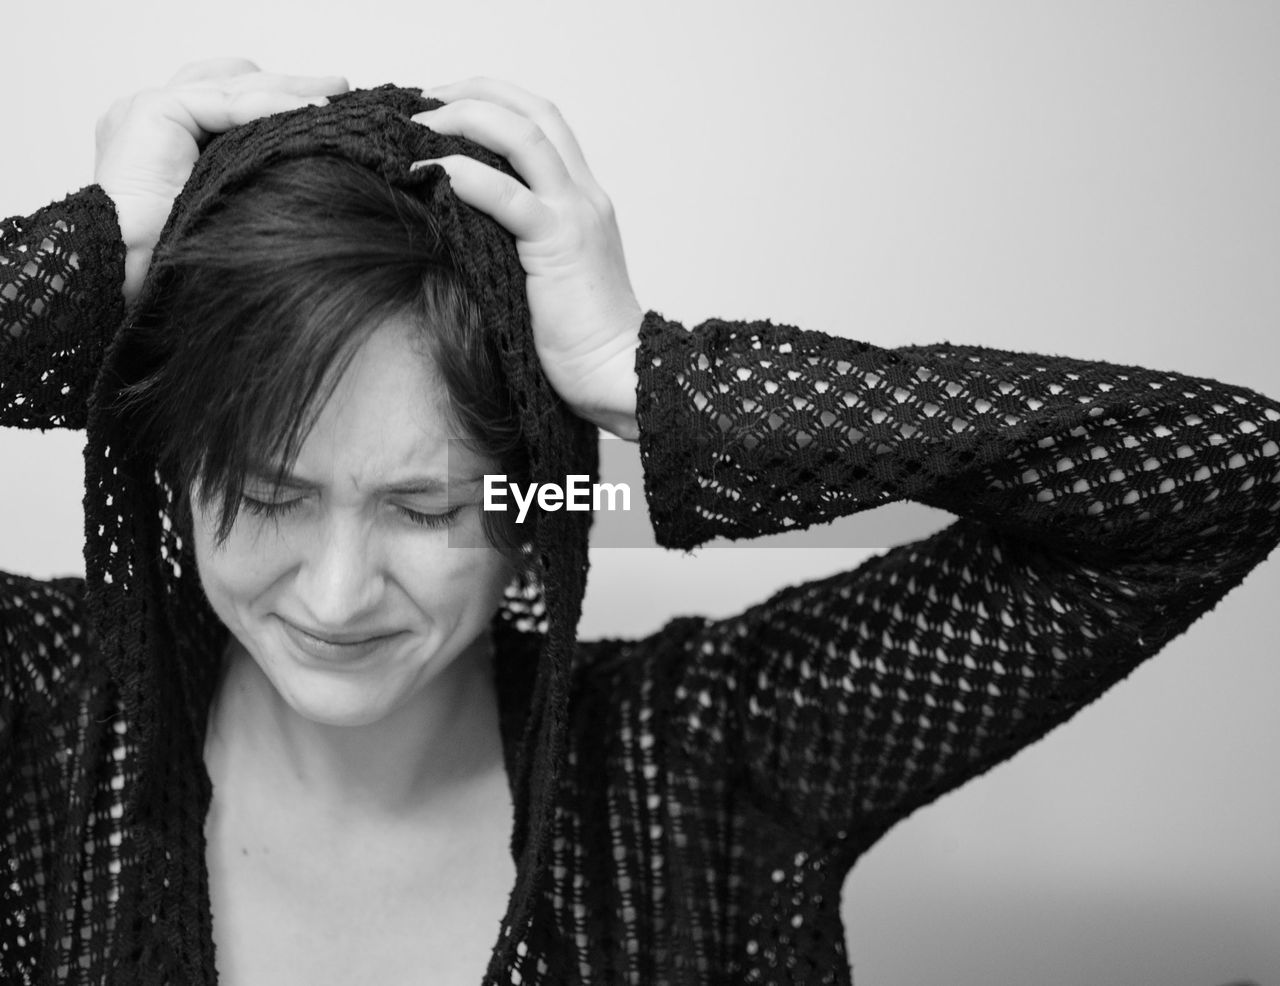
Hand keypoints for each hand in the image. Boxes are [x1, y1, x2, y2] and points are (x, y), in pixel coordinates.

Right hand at [95, 59, 348, 303]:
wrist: (131, 275)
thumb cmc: (183, 261)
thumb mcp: (232, 209)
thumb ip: (254, 176)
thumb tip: (315, 166)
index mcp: (169, 139)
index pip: (229, 100)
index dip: (278, 100)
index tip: (330, 108)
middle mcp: (156, 116)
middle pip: (231, 81)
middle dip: (289, 85)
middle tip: (340, 89)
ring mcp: (148, 108)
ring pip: (230, 83)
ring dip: (287, 89)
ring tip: (333, 96)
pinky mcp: (152, 110)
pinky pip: (224, 100)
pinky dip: (269, 105)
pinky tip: (309, 109)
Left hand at [409, 78, 641, 439]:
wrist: (619, 372)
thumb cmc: (580, 339)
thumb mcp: (549, 272)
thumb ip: (521, 239)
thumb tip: (461, 223)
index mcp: (584, 199)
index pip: (544, 123)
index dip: (495, 99)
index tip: (446, 103)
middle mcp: (584, 196)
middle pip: (535, 111)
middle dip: (476, 91)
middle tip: (424, 98)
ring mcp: (575, 216)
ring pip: (524, 135)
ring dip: (466, 118)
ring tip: (419, 127)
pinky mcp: (558, 246)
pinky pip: (509, 196)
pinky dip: (465, 174)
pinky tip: (430, 172)